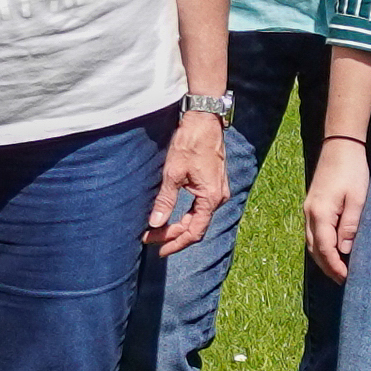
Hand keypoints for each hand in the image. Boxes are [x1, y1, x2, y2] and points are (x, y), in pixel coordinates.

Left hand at [148, 114, 231, 256]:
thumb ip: (165, 201)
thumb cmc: (190, 143)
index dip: (175, 243)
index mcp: (211, 198)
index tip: (158, 249)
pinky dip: (187, 215)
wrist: (204, 120)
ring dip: (179, 226)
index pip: (194, 232)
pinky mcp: (214, 184)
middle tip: (151, 240)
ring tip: (159, 232)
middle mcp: (219, 198)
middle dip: (173, 236)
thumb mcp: (173, 173)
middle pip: (196, 227)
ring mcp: (218, 191)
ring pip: (198, 218)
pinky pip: (201, 208)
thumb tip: (155, 223)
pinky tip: (173, 217)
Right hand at [304, 136, 370, 281]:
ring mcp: (309, 209)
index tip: (347, 279)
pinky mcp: (312, 205)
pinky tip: (333, 250)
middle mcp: (310, 214)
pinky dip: (321, 246)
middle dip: (328, 267)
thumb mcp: (357, 199)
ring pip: (312, 242)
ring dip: (323, 258)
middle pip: (314, 249)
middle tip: (344, 280)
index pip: (325, 249)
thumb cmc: (352, 171)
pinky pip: (313, 233)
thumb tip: (343, 251)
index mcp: (320, 214)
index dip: (335, 267)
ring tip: (339, 270)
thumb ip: (349, 226)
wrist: (340, 146)